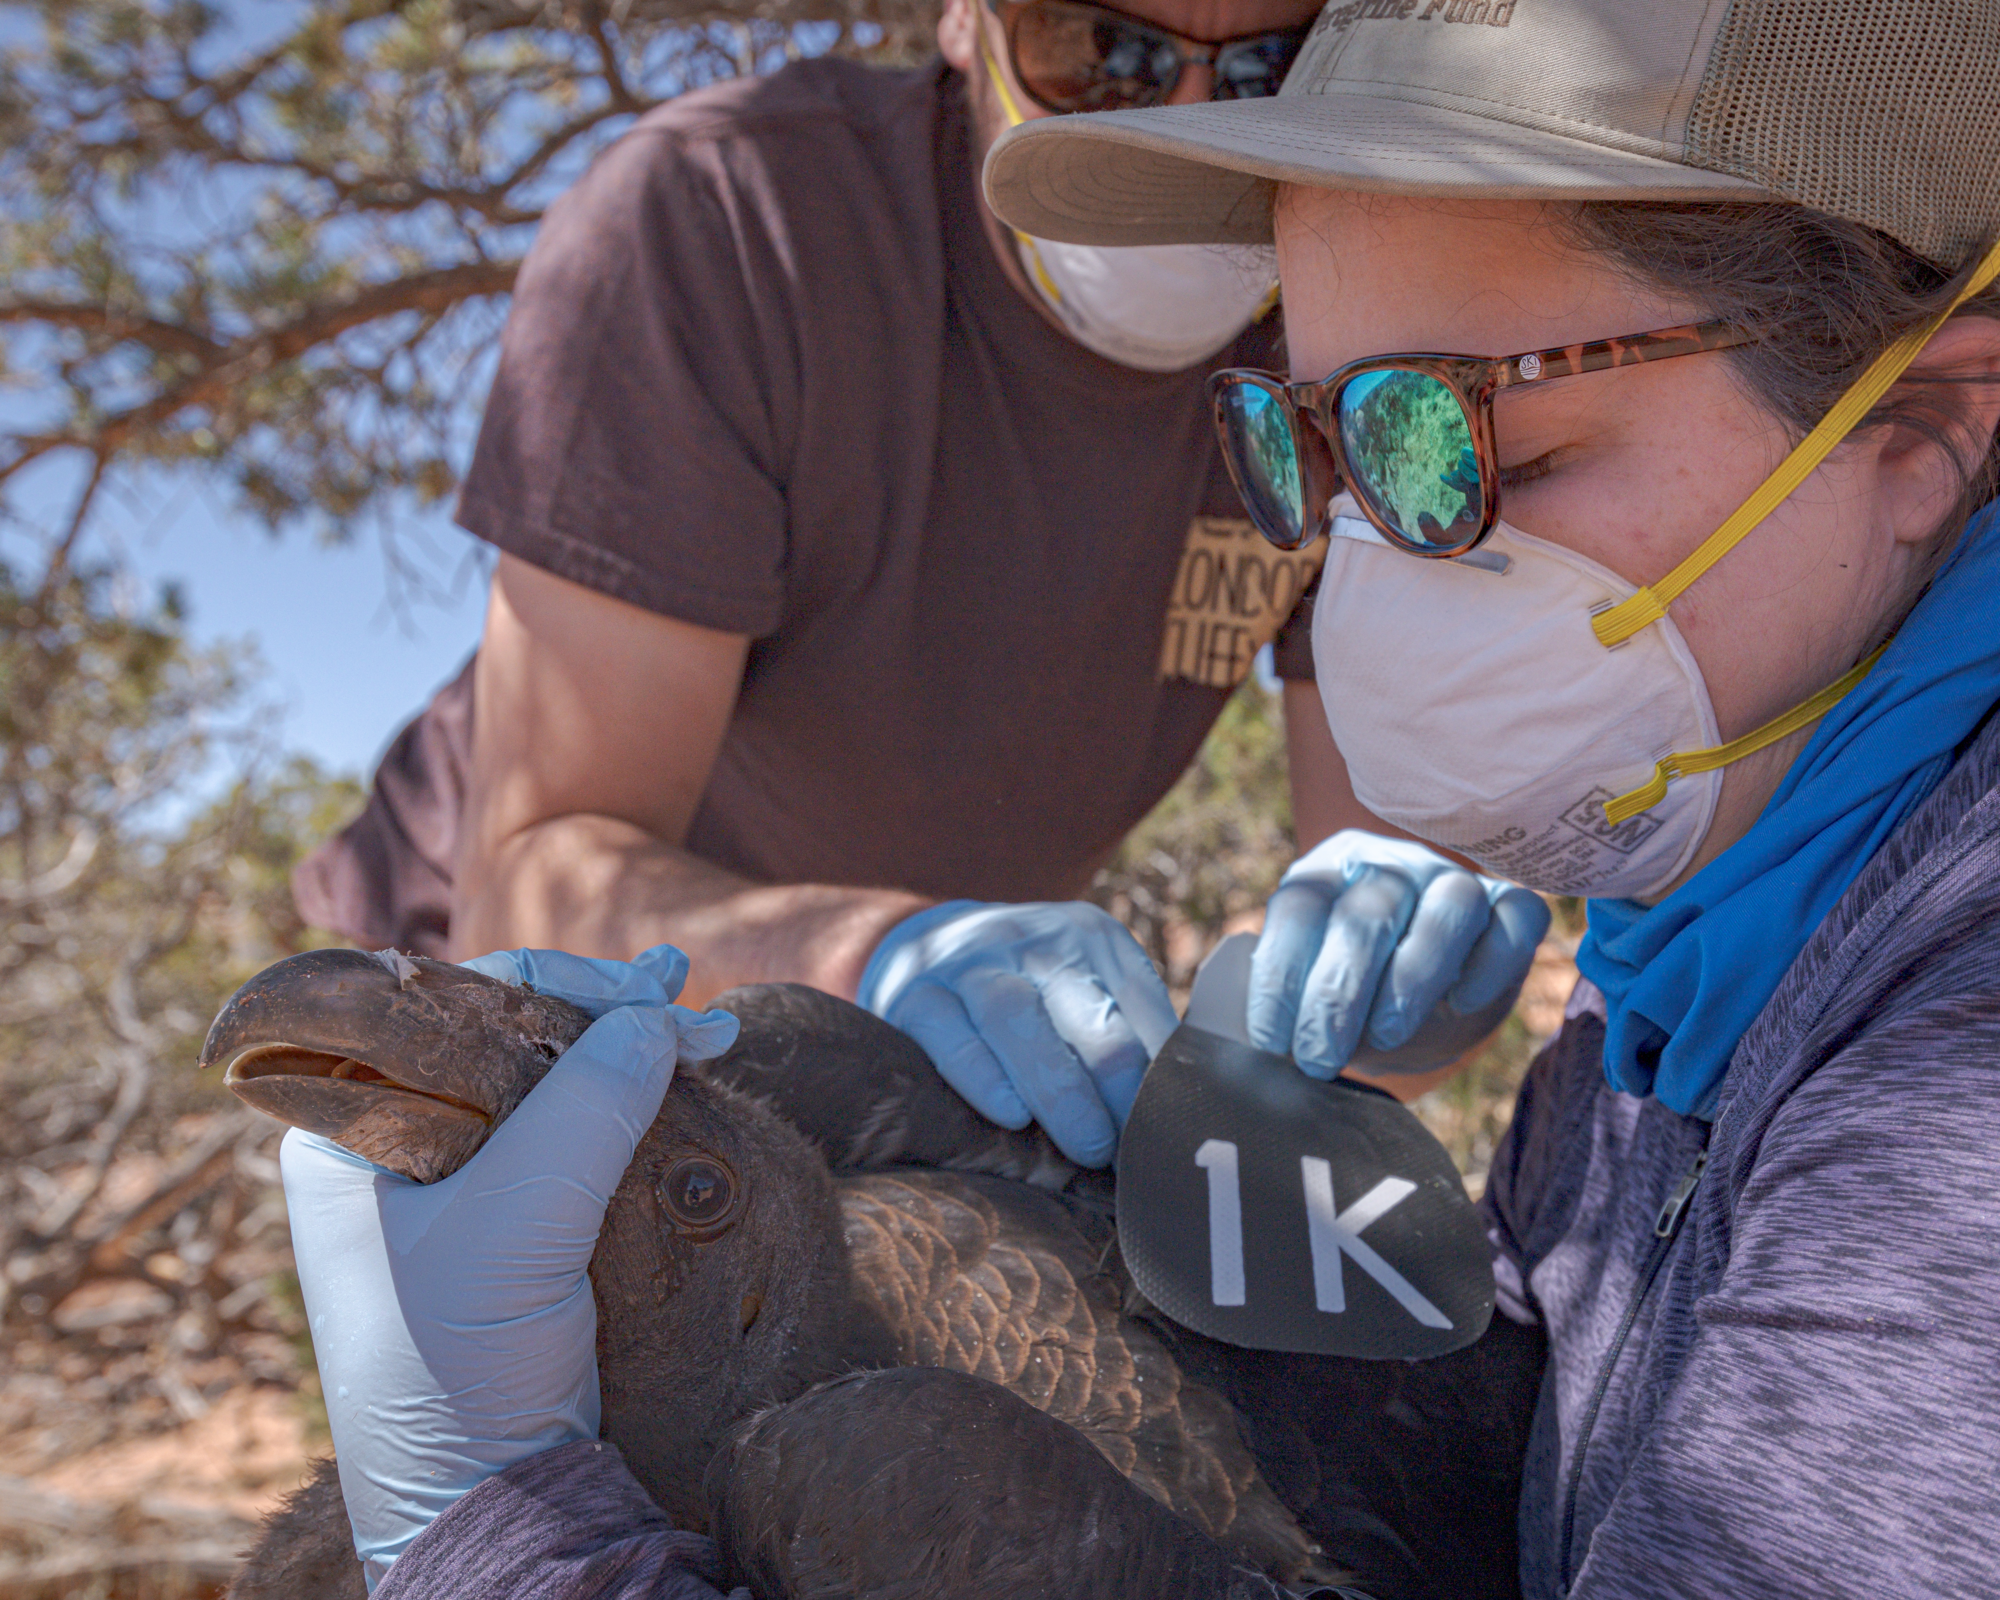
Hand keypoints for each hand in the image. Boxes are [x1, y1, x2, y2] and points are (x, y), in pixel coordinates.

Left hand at [282, 944, 737, 1582]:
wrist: (491, 1507)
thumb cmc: (456, 1373)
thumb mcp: (516, 1223)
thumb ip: (583, 1108)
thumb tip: (655, 1014)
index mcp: (345, 1132)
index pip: (449, 1012)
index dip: (557, 990)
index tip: (653, 990)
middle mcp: (395, 1149)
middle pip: (508, 1041)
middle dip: (607, 1016)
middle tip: (694, 1000)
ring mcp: (460, 1191)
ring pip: (553, 1086)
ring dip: (634, 1055)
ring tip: (715, 1034)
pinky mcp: (518, 1232)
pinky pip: (580, 1141)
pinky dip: (639, 1108)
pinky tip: (688, 1083)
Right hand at [857, 901, 1176, 1167]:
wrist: (928, 944)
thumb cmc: (1030, 990)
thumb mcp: (1085, 987)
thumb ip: (1131, 1035)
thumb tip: (1187, 1107)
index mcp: (1092, 939)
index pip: (1139, 1008)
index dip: (1159, 1075)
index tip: (1170, 1132)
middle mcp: (1034, 941)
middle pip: (1086, 1013)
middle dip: (1116, 1089)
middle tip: (1129, 1149)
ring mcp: (971, 963)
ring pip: (1015, 1016)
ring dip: (1057, 1088)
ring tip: (1085, 1143)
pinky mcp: (917, 994)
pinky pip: (948, 1033)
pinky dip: (980, 1075)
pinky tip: (1009, 1113)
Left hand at [1249, 832, 1548, 1079]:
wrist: (1422, 1007)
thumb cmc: (1354, 999)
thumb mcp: (1309, 997)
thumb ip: (1284, 1004)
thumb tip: (1260, 1040)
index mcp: (1330, 873)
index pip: (1300, 908)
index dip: (1281, 977)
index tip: (1273, 1041)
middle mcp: (1393, 865)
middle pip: (1369, 911)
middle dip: (1338, 993)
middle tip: (1320, 1055)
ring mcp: (1456, 879)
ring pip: (1449, 904)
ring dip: (1415, 974)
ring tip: (1387, 1033)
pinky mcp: (1512, 906)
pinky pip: (1517, 916)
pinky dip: (1490, 962)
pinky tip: (1462, 1001)